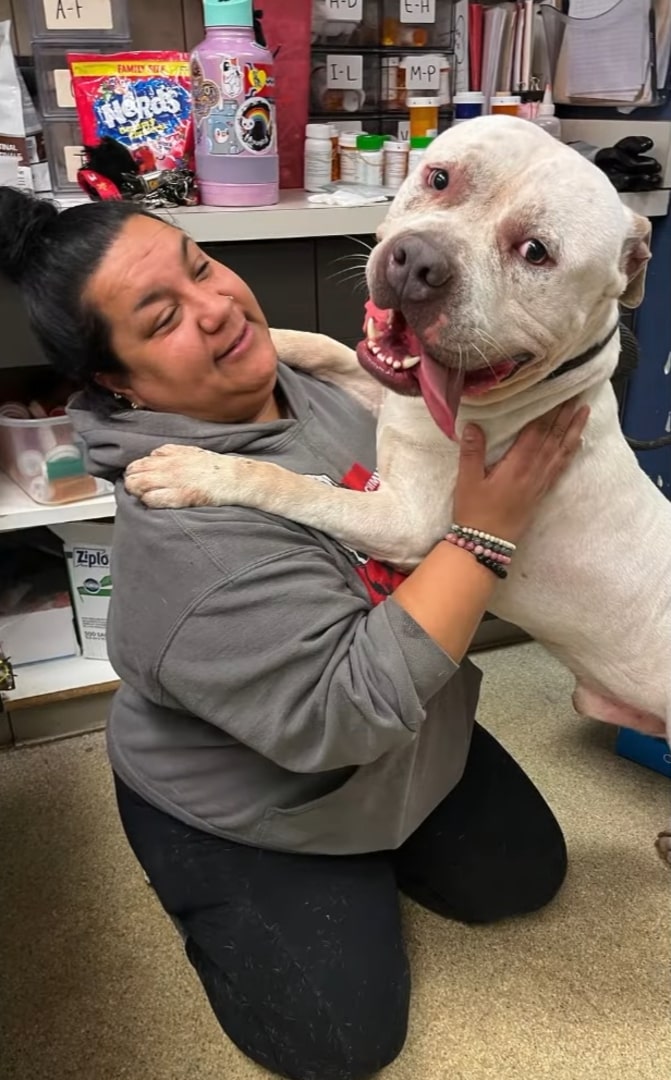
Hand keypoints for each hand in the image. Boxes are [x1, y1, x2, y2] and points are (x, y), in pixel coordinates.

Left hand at [125, 444, 248, 507]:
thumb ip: (171, 452)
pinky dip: (148, 501)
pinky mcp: (180, 495)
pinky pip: (152, 499)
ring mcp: (174, 480)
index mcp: (171, 453)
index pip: (140, 461)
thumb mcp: (191, 451)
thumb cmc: (216, 468)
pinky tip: (154, 503)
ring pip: (138, 485)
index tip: (138, 479)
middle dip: (132, 482)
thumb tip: (153, 455)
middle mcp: (169, 465)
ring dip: (136, 492)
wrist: (235, 478)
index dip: (136, 472)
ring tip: (143, 497)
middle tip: (137, 490)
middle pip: (134, 473)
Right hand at [453, 398, 589, 543]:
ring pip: (561, 450)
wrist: (487, 543)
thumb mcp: (467, 481)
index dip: (547, 410)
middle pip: (553, 437)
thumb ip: (472, 452)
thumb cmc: (475, 512)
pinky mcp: (541, 492)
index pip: (536, 431)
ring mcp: (540, 482)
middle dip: (564, 414)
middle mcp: (534, 471)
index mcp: (516, 465)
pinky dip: (570, 451)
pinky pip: (560, 466)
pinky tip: (577, 442)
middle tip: (577, 393)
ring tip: (584, 411)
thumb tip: (473, 425)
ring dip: (573, 429)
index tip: (557, 392)